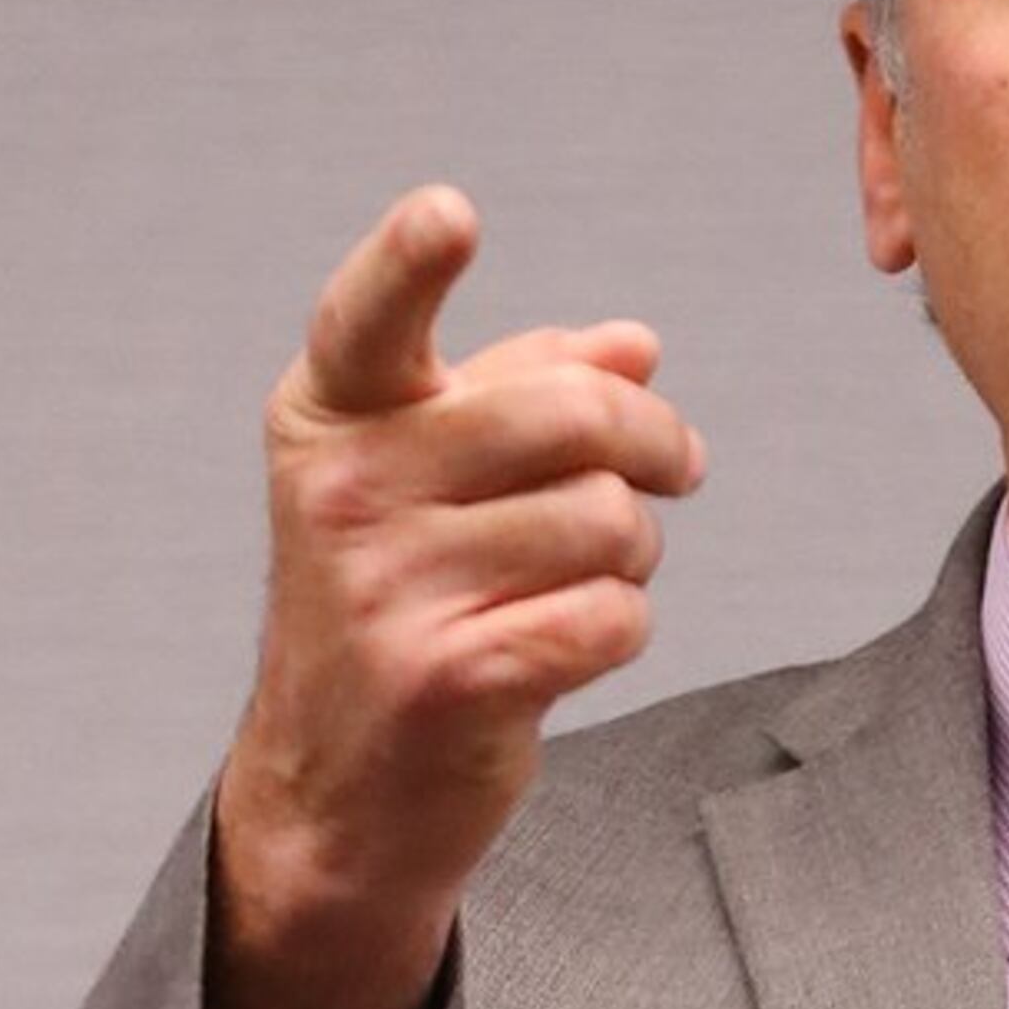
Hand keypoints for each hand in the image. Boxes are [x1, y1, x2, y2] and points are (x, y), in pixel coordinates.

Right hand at [204, 186, 707, 1008]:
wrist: (340, 792)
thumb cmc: (401, 608)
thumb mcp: (429, 481)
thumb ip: (526, 393)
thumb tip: (638, 347)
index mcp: (329, 416)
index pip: (370, 316)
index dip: (412, 258)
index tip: (451, 215)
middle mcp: (344, 491)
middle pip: (571, 416)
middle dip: (655, 442)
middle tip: (678, 467)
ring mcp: (386, 590)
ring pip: (607, 521)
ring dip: (635, 549)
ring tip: (594, 574)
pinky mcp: (445, 681)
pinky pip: (609, 617)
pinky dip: (621, 627)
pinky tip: (576, 640)